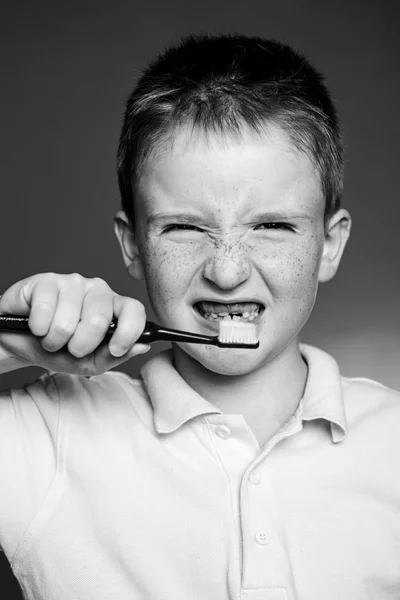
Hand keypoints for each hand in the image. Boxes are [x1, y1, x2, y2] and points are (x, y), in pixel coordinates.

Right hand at [0, 273, 149, 375]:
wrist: (22, 341)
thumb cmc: (60, 350)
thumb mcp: (89, 362)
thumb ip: (115, 355)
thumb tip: (143, 345)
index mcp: (113, 308)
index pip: (134, 310)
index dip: (129, 331)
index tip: (116, 349)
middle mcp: (97, 291)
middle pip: (99, 321)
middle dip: (79, 346)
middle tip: (69, 348)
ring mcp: (73, 282)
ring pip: (68, 321)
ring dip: (54, 340)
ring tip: (49, 338)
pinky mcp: (47, 280)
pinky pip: (45, 310)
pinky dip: (37, 328)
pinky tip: (36, 325)